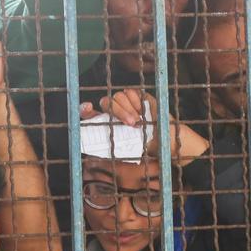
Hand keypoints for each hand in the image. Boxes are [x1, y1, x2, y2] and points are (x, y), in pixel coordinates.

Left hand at [87, 89, 209, 165]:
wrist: (164, 141)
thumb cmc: (144, 148)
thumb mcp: (125, 150)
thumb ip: (112, 148)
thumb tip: (96, 157)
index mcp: (106, 124)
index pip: (90, 114)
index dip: (85, 109)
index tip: (87, 107)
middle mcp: (114, 112)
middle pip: (106, 102)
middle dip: (117, 112)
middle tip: (132, 124)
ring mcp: (125, 103)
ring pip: (117, 96)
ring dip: (128, 109)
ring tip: (139, 121)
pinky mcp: (137, 96)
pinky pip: (130, 92)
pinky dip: (135, 102)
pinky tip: (143, 112)